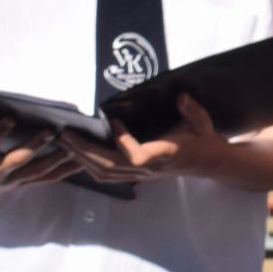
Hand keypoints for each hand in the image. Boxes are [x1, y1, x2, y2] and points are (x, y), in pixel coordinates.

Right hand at [0, 109, 75, 194]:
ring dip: (56, 160)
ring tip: (73, 147)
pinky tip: (79, 162)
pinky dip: (62, 171)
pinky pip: (45, 178)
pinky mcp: (22, 182)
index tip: (10, 117)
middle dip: (34, 146)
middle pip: (17, 160)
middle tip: (50, 131)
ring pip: (36, 172)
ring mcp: (11, 180)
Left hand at [58, 92, 222, 183]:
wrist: (208, 163)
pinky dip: (89, 165)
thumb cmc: (204, 140)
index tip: (115, 121)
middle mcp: (149, 168)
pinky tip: (76, 153)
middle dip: (85, 151)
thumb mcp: (202, 122)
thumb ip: (192, 110)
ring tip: (64, 143)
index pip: (136, 156)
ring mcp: (140, 173)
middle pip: (110, 167)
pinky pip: (107, 175)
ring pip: (105, 173)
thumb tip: (181, 96)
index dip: (122, 141)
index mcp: (164, 154)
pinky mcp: (135, 173)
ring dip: (82, 158)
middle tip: (65, 135)